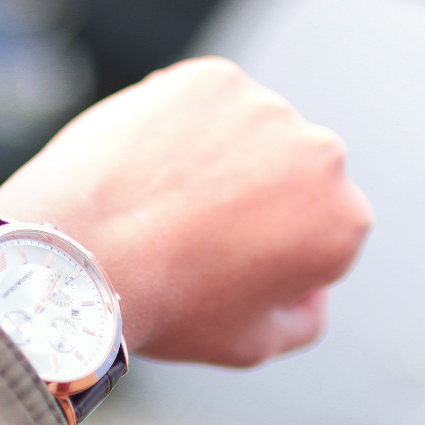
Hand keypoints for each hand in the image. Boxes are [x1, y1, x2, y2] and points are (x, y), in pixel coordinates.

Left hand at [0, 57, 371, 366]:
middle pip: (291, 174)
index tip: (224, 261)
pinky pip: (203, 104)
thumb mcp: (252, 344)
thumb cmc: (165, 307)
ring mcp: (265, 108)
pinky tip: (145, 164)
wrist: (82, 256)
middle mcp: (322, 155)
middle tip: (190, 228)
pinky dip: (179, 126)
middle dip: (254, 197)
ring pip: (248, 133)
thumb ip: (306, 318)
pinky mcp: (212, 79)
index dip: (272, 249)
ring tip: (160, 198)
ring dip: (218, 156)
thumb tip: (315, 288)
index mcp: (343, 222)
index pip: (320, 228)